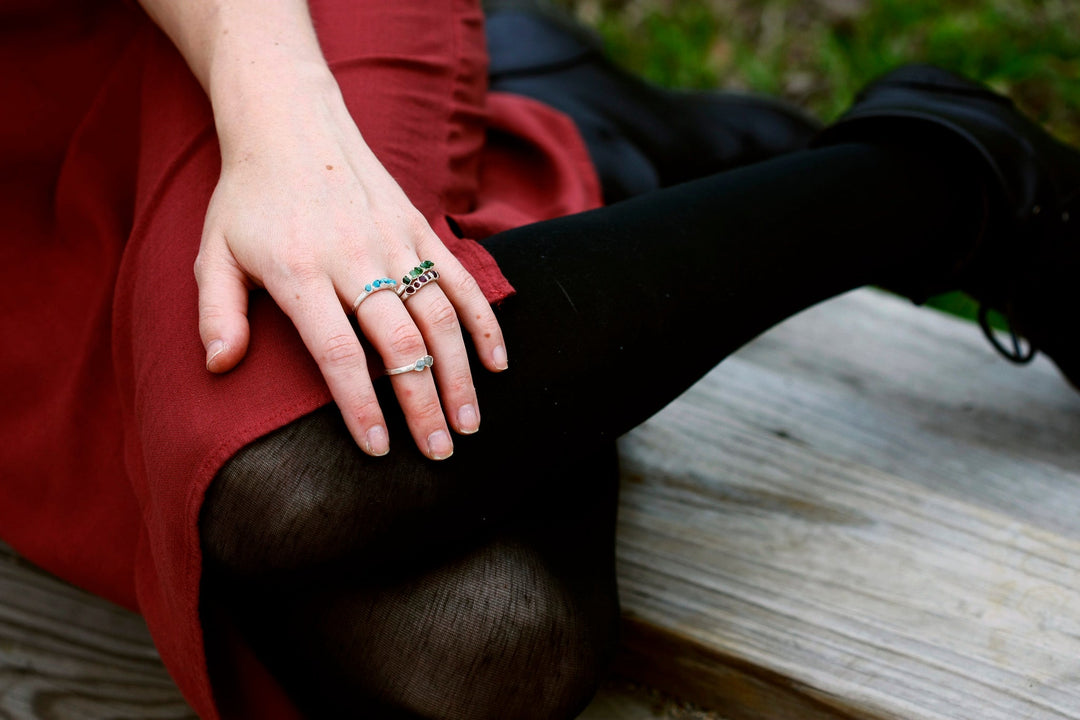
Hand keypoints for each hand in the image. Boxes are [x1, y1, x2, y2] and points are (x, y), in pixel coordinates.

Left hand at [193, 72, 506, 459]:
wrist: (291, 125)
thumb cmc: (248, 201)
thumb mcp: (213, 253)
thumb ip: (215, 313)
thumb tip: (219, 368)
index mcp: (300, 273)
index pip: (340, 353)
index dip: (362, 406)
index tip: (378, 451)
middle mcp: (354, 258)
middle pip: (400, 344)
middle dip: (423, 405)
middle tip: (438, 453)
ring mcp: (394, 241)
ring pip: (439, 317)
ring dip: (459, 375)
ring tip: (468, 425)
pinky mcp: (420, 228)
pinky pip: (461, 280)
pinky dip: (484, 322)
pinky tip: (497, 364)